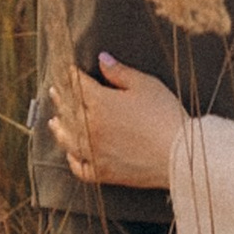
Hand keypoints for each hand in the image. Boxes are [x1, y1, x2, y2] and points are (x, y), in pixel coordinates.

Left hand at [50, 53, 186, 193]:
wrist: (178, 155)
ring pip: (68, 140)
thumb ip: (120, 72)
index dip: (72, 76)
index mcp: (100, 103)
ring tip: (54, 122)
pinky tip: (71, 155)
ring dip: (59, 129)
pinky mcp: (103, 173)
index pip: (79, 86)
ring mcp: (95, 153)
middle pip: (69, 111)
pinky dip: (72, 161)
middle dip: (61, 98)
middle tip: (54, 91)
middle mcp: (91, 129)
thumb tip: (101, 59)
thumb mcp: (146, 85)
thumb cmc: (165, 116)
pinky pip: (79, 168)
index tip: (68, 70)